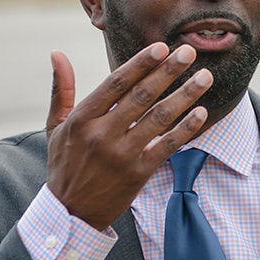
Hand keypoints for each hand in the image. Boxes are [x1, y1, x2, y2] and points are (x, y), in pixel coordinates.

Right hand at [45, 43, 211, 229]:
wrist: (71, 213)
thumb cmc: (64, 164)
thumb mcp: (55, 127)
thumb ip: (61, 89)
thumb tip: (57, 53)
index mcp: (81, 119)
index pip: (115, 84)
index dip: (140, 64)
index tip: (161, 46)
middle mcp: (101, 135)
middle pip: (141, 96)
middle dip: (167, 71)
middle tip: (189, 51)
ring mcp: (121, 155)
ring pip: (158, 119)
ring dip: (184, 96)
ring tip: (204, 77)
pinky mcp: (138, 174)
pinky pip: (166, 147)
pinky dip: (185, 129)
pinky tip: (201, 113)